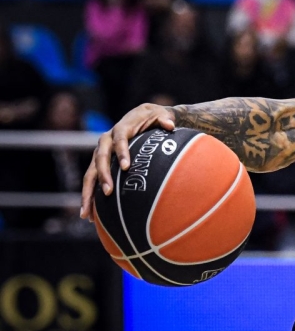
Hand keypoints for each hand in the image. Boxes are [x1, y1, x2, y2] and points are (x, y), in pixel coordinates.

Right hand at [80, 103, 176, 220]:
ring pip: (90, 173)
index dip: (121, 152)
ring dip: (88, 192)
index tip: (126, 167)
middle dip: (103, 175)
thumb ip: (165, 119)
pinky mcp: (100, 163)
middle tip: (108, 192)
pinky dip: (90, 197)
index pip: (119, 140)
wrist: (142, 115)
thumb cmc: (153, 117)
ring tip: (87, 213)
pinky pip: (92, 180)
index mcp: (121, 129)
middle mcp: (106, 141)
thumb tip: (170, 125)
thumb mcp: (161, 114)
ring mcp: (100, 153)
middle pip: (100, 158)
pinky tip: (90, 216)